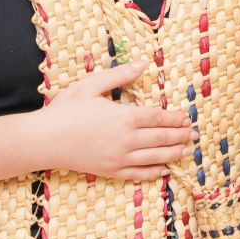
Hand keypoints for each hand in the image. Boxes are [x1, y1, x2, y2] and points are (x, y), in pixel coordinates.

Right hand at [39, 63, 193, 179]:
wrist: (45, 140)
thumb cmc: (66, 110)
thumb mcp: (91, 85)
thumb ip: (119, 75)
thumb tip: (142, 64)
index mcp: (124, 116)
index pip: (159, 118)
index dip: (175, 119)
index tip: (186, 118)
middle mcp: (127, 139)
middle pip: (162, 138)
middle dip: (181, 136)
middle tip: (194, 134)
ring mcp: (119, 158)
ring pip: (155, 157)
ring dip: (174, 153)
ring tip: (186, 150)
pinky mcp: (111, 171)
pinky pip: (139, 174)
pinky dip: (155, 173)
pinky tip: (165, 170)